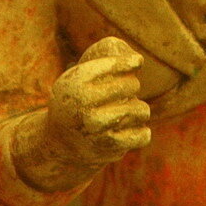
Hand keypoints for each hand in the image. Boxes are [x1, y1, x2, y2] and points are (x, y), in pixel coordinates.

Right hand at [44, 36, 150, 172]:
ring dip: (139, 110)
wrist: (62, 143)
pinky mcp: (110, 146)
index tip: (137, 62)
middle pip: (131, 85)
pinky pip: (143, 135)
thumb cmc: (78, 99)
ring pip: (141, 110)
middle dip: (131, 86)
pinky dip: (141, 132)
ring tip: (126, 111)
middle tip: (122, 92)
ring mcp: (97, 127)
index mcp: (75, 82)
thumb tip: (138, 60)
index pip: (115, 65)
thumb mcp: (79, 76)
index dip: (130, 62)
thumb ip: (105, 59)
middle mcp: (84, 104)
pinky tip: (131, 129)